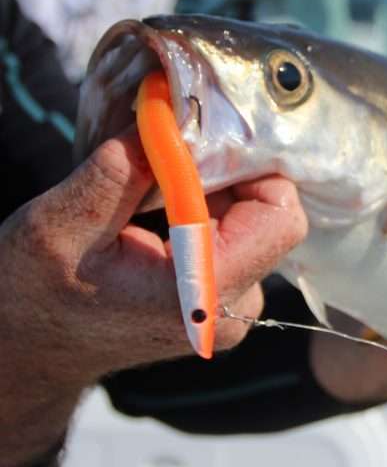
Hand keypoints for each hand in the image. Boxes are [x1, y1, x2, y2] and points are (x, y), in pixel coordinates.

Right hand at [0, 128, 306, 466]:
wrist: (26, 353)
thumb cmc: (32, 298)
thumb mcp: (60, 226)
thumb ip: (121, 173)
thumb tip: (167, 113)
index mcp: (200, 296)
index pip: (280, 220)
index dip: (253, 169)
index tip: (207, 139)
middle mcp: (229, 311)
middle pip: (269, 219)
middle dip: (228, 176)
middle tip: (174, 152)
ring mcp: (228, 310)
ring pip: (252, 226)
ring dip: (213, 195)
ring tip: (155, 190)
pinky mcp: (219, 303)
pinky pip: (235, 242)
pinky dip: (206, 215)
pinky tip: (160, 213)